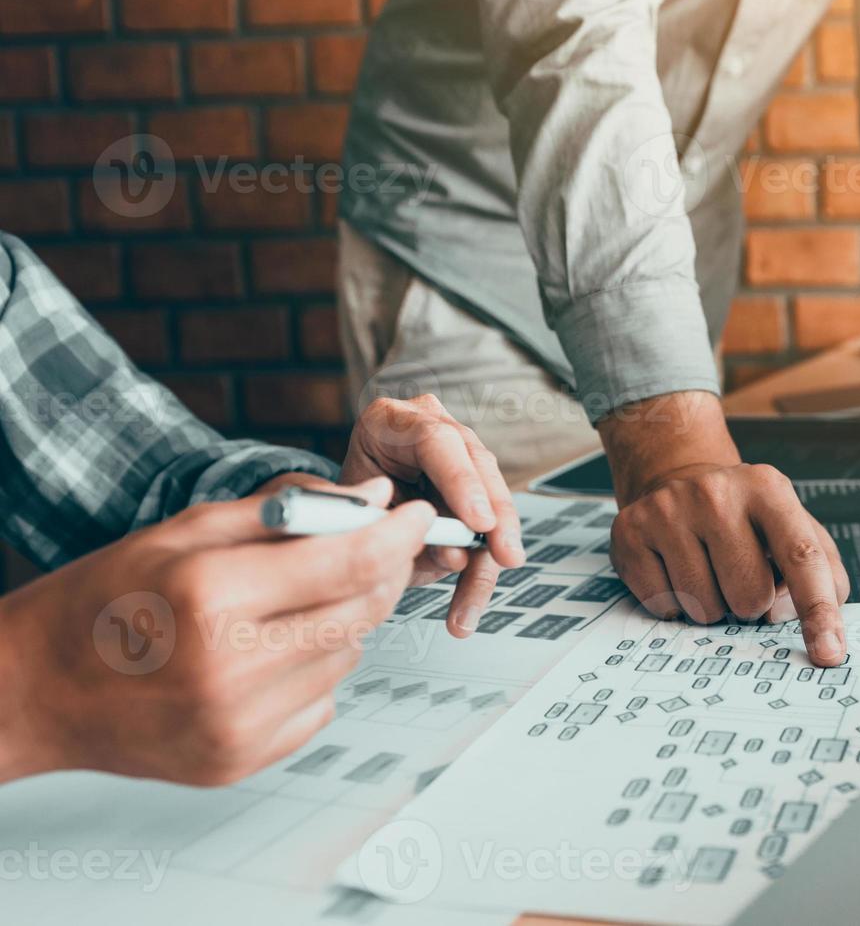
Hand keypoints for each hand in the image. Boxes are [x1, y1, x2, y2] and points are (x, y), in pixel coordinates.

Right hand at [0, 483, 435, 785]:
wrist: (36, 690)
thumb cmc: (104, 600)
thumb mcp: (186, 530)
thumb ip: (286, 510)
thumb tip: (372, 501)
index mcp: (211, 597)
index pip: (351, 563)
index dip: (399, 534)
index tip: (418, 514)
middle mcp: (228, 668)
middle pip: (362, 611)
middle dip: (380, 572)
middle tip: (370, 549)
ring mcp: (237, 724)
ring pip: (348, 655)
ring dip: (340, 622)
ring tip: (282, 608)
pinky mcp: (241, 760)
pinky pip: (322, 703)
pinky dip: (312, 672)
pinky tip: (263, 656)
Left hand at [340, 394, 524, 637]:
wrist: (342, 511)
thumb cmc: (341, 504)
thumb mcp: (352, 511)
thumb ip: (396, 525)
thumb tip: (453, 554)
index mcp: (391, 421)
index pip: (437, 441)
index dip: (462, 482)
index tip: (478, 522)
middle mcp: (433, 431)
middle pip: (478, 468)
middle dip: (496, 520)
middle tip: (503, 556)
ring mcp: (457, 460)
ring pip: (489, 505)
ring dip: (487, 558)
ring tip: (470, 603)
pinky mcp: (470, 497)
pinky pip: (484, 535)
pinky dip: (476, 575)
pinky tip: (467, 606)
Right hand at [599, 392, 851, 666]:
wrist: (678, 478)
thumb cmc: (747, 519)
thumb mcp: (796, 528)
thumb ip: (823, 575)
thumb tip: (802, 623)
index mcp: (769, 489)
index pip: (803, 557)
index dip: (818, 611)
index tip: (828, 654)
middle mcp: (716, 493)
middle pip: (750, 596)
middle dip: (750, 603)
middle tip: (738, 576)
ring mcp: (669, 510)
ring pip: (704, 609)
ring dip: (711, 606)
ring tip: (707, 571)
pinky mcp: (631, 532)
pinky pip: (663, 607)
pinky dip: (675, 604)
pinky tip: (676, 571)